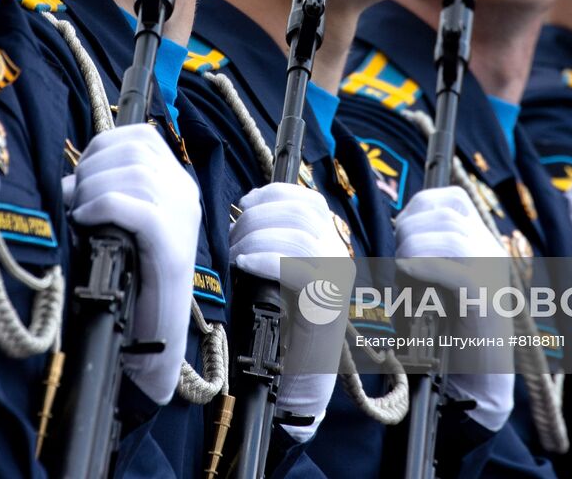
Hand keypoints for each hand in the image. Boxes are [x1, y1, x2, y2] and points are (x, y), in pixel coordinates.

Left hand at [71, 124, 200, 404]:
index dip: (103, 145)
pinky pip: (136, 207)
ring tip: (80, 214)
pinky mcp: (172, 246)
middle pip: (135, 151)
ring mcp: (183, 219)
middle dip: (92, 168)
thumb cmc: (129, 282)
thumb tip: (69, 181)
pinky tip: (86, 221)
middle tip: (75, 200)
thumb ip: (103, 195)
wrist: (153, 339)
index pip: (141, 137)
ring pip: (134, 175)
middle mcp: (186, 195)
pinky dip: (103, 206)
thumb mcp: (117, 227)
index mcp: (177, 184)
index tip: (81, 173)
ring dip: (93, 189)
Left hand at [231, 182, 355, 440]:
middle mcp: (338, 256)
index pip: (309, 201)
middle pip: (302, 213)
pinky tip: (245, 264)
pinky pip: (297, 268)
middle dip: (258, 217)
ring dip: (258, 237)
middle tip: (232, 238)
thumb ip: (270, 244)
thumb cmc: (281, 327)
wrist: (301, 377)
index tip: (245, 202)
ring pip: (299, 235)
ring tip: (236, 255)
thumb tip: (241, 216)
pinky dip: (266, 260)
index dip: (274, 194)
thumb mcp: (275, 275)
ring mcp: (337, 279)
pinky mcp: (328, 302)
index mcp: (328, 244)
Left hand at [395, 187, 514, 431]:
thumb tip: (399, 227)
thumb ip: (426, 251)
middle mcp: (492, 251)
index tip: (401, 226)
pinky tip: (406, 274)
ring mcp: (492, 273)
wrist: (479, 377)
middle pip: (446, 214)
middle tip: (398, 257)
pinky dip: (421, 268)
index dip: (421, 204)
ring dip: (413, 248)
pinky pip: (450, 269)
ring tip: (402, 271)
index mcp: (483, 242)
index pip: (454, 199)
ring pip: (449, 237)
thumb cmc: (450, 329)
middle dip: (410, 229)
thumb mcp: (437, 280)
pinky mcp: (485, 299)